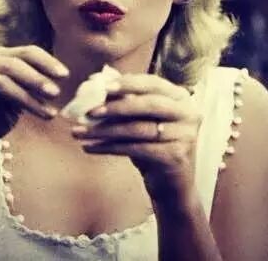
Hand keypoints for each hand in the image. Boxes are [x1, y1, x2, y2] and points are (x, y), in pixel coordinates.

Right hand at [0, 45, 68, 161]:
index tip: (65, 75)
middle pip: (19, 58)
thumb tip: (59, 82)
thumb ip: (32, 88)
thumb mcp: (18, 102)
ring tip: (50, 109)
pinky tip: (33, 110)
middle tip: (58, 92)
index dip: (48, 61)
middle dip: (42, 74)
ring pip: (8, 70)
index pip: (28, 52)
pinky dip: (17, 95)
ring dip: (32, 88)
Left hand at [71, 73, 200, 203]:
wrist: (172, 186)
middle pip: (148, 104)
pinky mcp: (175, 156)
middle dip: (115, 106)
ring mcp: (185, 135)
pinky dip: (109, 147)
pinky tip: (90, 148)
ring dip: (105, 130)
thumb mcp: (141, 120)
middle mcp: (188, 113)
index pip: (152, 83)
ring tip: (80, 132)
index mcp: (180, 97)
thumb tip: (96, 81)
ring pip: (138, 128)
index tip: (102, 86)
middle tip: (89, 111)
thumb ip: (126, 100)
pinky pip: (136, 149)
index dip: (127, 83)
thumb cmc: (153, 146)